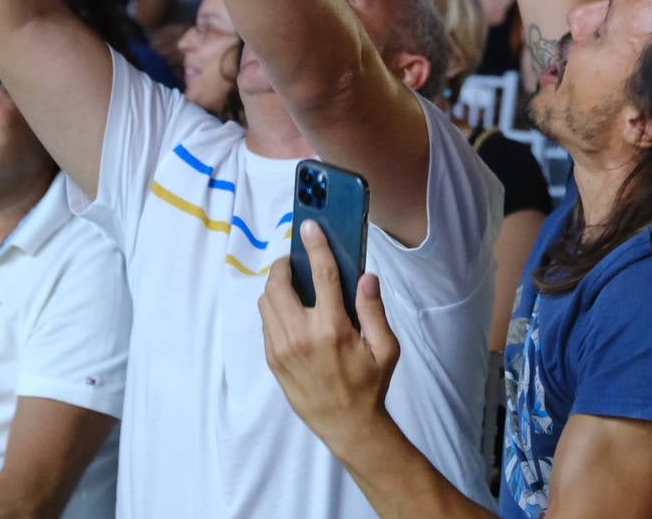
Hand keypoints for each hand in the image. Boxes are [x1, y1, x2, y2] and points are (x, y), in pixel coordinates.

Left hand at [260, 220, 400, 449]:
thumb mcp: (386, 348)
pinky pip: (265, 323)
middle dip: (284, 265)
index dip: (316, 246)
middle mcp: (301, 335)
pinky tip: (291, 310)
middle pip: (279, 284)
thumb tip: (366, 277)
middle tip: (295, 260)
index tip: (310, 226)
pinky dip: (274, 308)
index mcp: (332, 328)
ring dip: (276, 286)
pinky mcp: (273, 359)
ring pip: (266, 302)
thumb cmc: (370, 384)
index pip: (321, 276)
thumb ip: (375, 310)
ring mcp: (282, 348)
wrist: (346, 425)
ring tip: (293, 284)